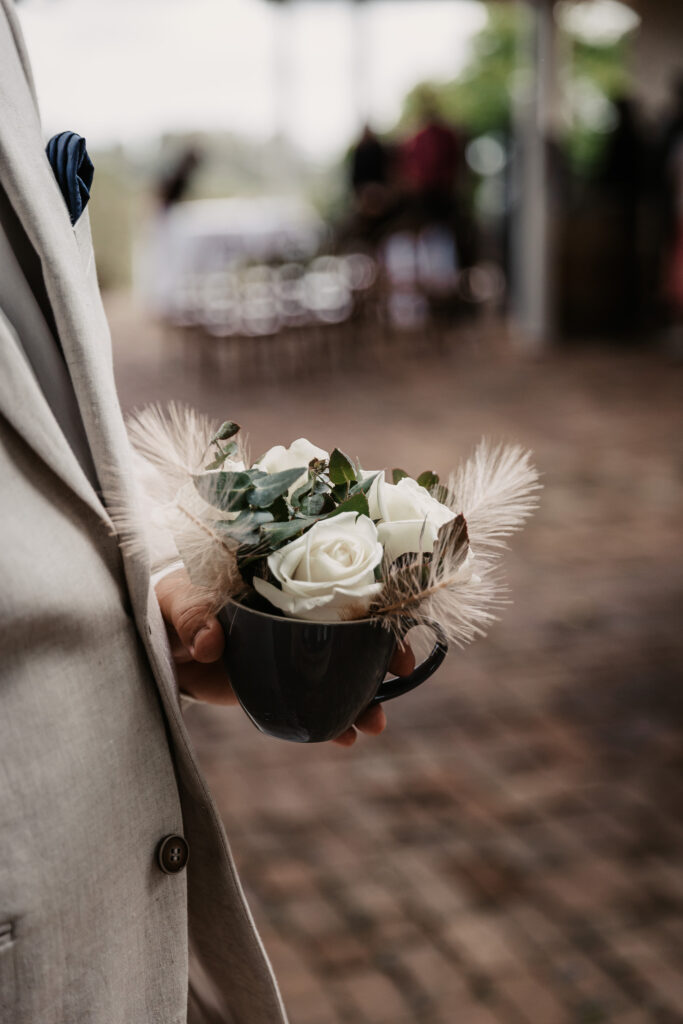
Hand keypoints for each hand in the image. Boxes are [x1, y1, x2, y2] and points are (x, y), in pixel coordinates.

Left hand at [154, 568, 414, 741]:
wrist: (157, 646)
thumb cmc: (169, 607)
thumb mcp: (176, 601)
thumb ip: (192, 615)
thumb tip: (211, 642)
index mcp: (282, 579)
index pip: (339, 584)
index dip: (371, 601)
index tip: (391, 620)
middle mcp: (298, 614)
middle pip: (354, 630)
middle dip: (383, 651)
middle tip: (402, 672)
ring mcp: (293, 653)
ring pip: (341, 671)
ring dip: (364, 696)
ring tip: (374, 725)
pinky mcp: (282, 685)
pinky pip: (316, 703)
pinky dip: (333, 722)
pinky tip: (344, 739)